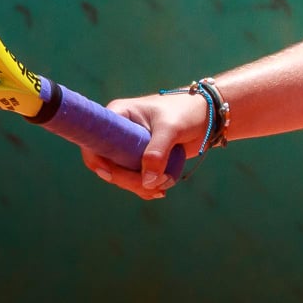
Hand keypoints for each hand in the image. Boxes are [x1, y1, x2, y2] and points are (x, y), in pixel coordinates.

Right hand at [80, 92, 205, 200]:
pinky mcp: (140, 159)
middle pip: (108, 165)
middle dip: (128, 180)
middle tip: (154, 185)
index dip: (96, 160)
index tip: (110, 174)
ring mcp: (128, 148)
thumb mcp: (172, 128)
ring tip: (165, 184)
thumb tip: (147, 181)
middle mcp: (118, 132)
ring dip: (141, 186)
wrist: (208, 115)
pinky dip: (147, 188)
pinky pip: (135, 180)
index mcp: (118, 115)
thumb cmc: (187, 112)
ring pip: (122, 177)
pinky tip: (161, 190)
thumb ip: (158, 152)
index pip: (94, 140)